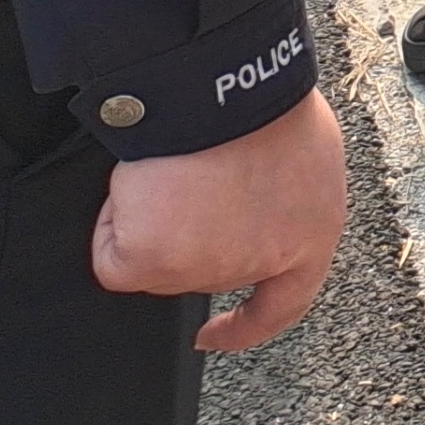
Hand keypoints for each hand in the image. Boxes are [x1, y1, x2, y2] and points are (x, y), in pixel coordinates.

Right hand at [92, 89, 346, 353]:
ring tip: (179, 167)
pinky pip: (113, 257)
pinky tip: (142, 185)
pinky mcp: (151, 264)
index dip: (246, 328)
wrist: (224, 88)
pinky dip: (114, 223)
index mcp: (310, 237)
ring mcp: (202, 270)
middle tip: (198, 171)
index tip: (210, 337)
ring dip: (155, 217)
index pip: (282, 305)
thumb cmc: (265, 102)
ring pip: (156, 258)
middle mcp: (257, 265)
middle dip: (190, 230)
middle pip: (203, 268)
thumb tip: (250, 212)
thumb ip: (282, 199)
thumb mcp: (305, 153)